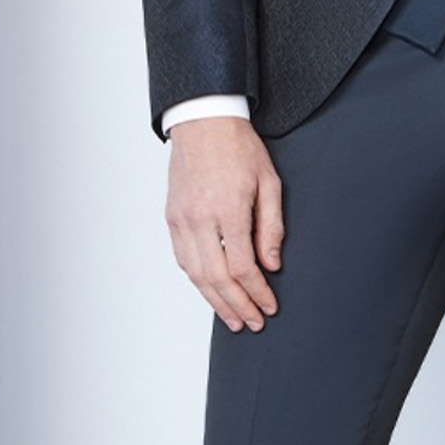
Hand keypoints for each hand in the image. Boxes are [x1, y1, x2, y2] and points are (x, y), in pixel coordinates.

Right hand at [165, 117, 283, 332]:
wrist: (204, 121)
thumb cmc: (239, 147)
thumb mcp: (268, 180)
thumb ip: (271, 225)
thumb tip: (272, 264)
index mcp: (228, 208)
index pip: (242, 266)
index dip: (257, 291)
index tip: (269, 305)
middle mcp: (200, 218)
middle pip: (217, 278)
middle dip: (237, 305)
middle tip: (253, 323)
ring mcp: (182, 219)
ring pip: (196, 274)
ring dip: (215, 301)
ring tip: (232, 318)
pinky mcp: (172, 218)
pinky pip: (183, 259)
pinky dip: (197, 280)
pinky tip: (211, 291)